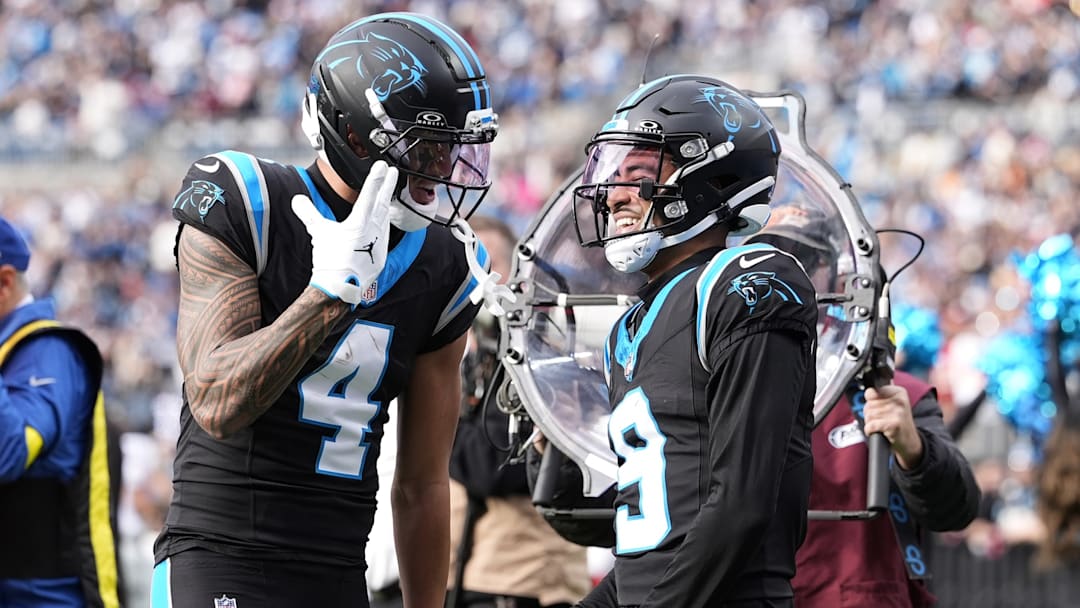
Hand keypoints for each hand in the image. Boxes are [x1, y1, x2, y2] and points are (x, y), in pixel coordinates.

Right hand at [292, 161, 396, 304]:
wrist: (340, 286)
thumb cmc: (329, 260)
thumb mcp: (318, 233)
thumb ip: (308, 214)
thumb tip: (296, 199)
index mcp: (359, 223)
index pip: (369, 195)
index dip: (376, 179)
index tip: (382, 166)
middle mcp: (373, 231)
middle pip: (382, 203)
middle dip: (388, 186)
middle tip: (393, 171)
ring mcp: (380, 242)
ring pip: (385, 217)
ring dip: (387, 203)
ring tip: (389, 191)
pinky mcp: (382, 254)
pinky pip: (385, 232)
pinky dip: (385, 222)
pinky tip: (384, 218)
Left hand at [863, 384, 923, 469]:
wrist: (910, 441)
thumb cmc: (896, 422)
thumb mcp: (890, 404)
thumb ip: (877, 396)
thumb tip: (869, 392)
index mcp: (899, 392)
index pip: (871, 392)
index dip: (871, 404)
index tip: (881, 410)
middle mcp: (900, 400)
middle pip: (868, 405)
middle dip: (870, 414)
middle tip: (882, 420)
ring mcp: (898, 412)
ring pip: (868, 415)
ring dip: (871, 423)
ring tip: (882, 426)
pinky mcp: (894, 425)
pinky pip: (871, 426)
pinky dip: (870, 431)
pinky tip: (879, 432)